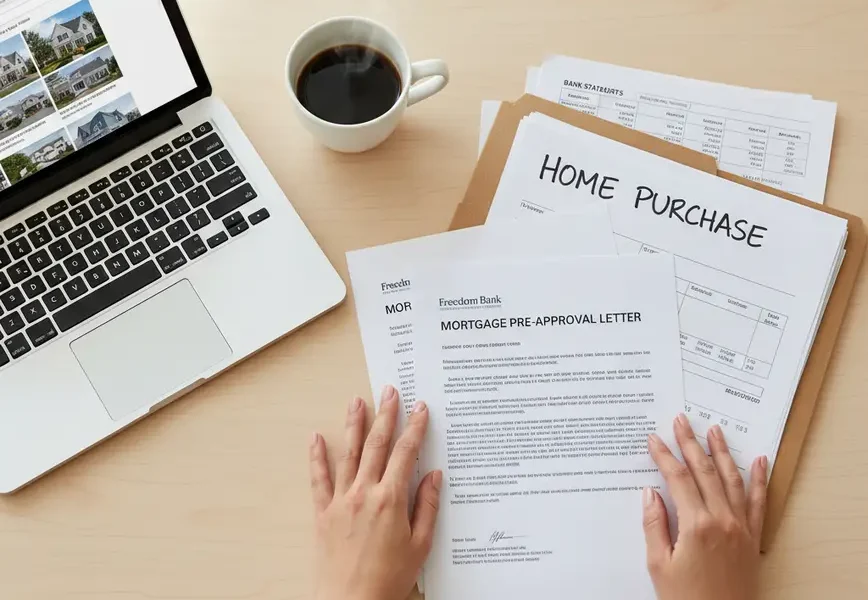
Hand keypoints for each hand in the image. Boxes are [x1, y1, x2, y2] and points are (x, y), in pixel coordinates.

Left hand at [308, 386, 441, 599]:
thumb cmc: (388, 581)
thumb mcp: (420, 546)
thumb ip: (426, 507)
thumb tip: (433, 476)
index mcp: (391, 500)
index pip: (407, 453)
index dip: (415, 428)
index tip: (421, 409)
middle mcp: (364, 493)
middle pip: (377, 445)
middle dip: (386, 415)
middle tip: (390, 391)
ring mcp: (341, 501)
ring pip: (348, 453)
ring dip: (354, 425)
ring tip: (357, 401)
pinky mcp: (323, 513)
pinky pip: (319, 479)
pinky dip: (318, 457)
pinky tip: (317, 437)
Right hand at [643, 414, 767, 599]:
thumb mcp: (659, 566)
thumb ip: (654, 526)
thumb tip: (650, 494)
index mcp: (696, 525)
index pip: (677, 479)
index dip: (664, 456)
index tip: (654, 439)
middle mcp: (722, 520)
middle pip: (705, 472)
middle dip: (691, 443)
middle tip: (681, 420)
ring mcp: (740, 528)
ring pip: (732, 480)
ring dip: (723, 452)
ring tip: (715, 430)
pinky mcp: (752, 539)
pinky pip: (758, 503)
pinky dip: (759, 480)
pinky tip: (759, 462)